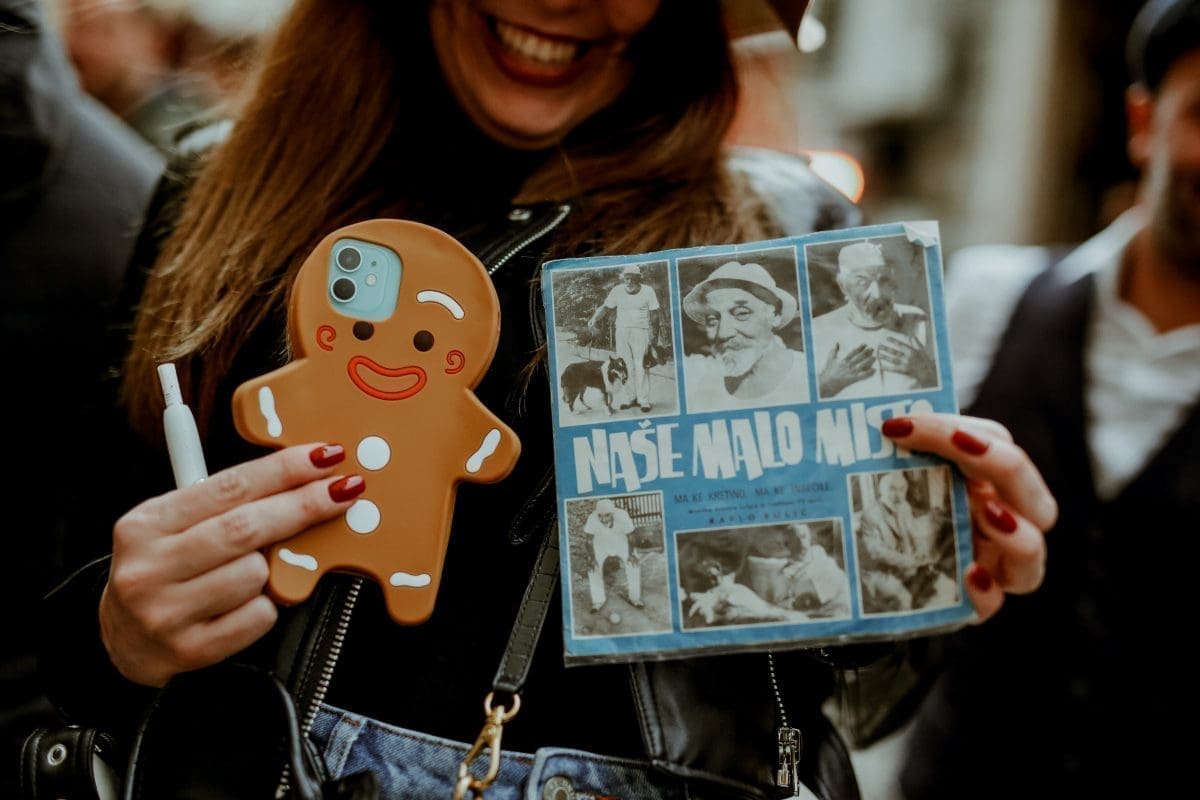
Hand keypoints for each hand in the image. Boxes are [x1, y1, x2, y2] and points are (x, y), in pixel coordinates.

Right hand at [100, 443, 363, 686]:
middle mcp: (149, 568)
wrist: (123, 644)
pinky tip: (243, 606)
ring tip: (251, 573)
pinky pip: (258, 617)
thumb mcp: (174, 527)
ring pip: (256, 575)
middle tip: (345, 490)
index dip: (284, 469)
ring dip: (271, 570)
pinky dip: (264, 608)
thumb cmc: (167, 571)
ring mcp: (166, 614)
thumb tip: (303, 470)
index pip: (228, 487)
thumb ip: (226, 501)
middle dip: (304, 505)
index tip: (326, 456)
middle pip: (246, 528)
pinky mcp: (190, 651)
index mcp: (146, 524)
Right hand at [819, 343, 874, 396]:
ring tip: (875, 357)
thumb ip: (834, 351)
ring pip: (861, 366)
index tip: (865, 344)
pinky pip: (862, 376)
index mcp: (843, 361)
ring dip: (868, 361)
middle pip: (858, 358)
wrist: (827, 383)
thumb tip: (837, 343)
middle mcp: (847, 366)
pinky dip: (868, 373)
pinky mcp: (852, 379)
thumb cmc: (828, 371)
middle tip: (872, 349)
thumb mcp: (830, 359)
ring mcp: (850, 373)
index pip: (853, 352)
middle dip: (866, 353)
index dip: (859, 348)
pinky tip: (874, 370)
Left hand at [877, 335, 935, 386]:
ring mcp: (905, 364)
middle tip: (879, 346)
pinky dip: (887, 368)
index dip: (893, 341)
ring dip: (885, 357)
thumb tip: (912, 336)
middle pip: (894, 352)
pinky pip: (893, 369)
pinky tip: (881, 366)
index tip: (887, 338)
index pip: (901, 345)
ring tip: (878, 354)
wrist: (927, 372)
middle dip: (886, 348)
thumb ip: (917, 343)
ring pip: (893, 360)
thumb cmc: (924, 361)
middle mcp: (907, 357)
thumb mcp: (922, 350)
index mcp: (912, 351)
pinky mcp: (903, 370)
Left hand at [882, 414, 1054, 622]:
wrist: (867, 572)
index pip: (997, 443)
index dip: (960, 428)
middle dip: (1003, 463)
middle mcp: (1001, 523)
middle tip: (961, 444)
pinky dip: (985, 592)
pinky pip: (991, 604)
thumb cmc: (884, 512)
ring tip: (986, 511)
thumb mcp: (891, 479)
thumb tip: (873, 423)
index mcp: (987, 482)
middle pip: (1033, 494)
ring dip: (1016, 530)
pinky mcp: (971, 604)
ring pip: (1031, 555)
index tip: (901, 424)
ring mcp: (993, 567)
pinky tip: (969, 575)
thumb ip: (893, 456)